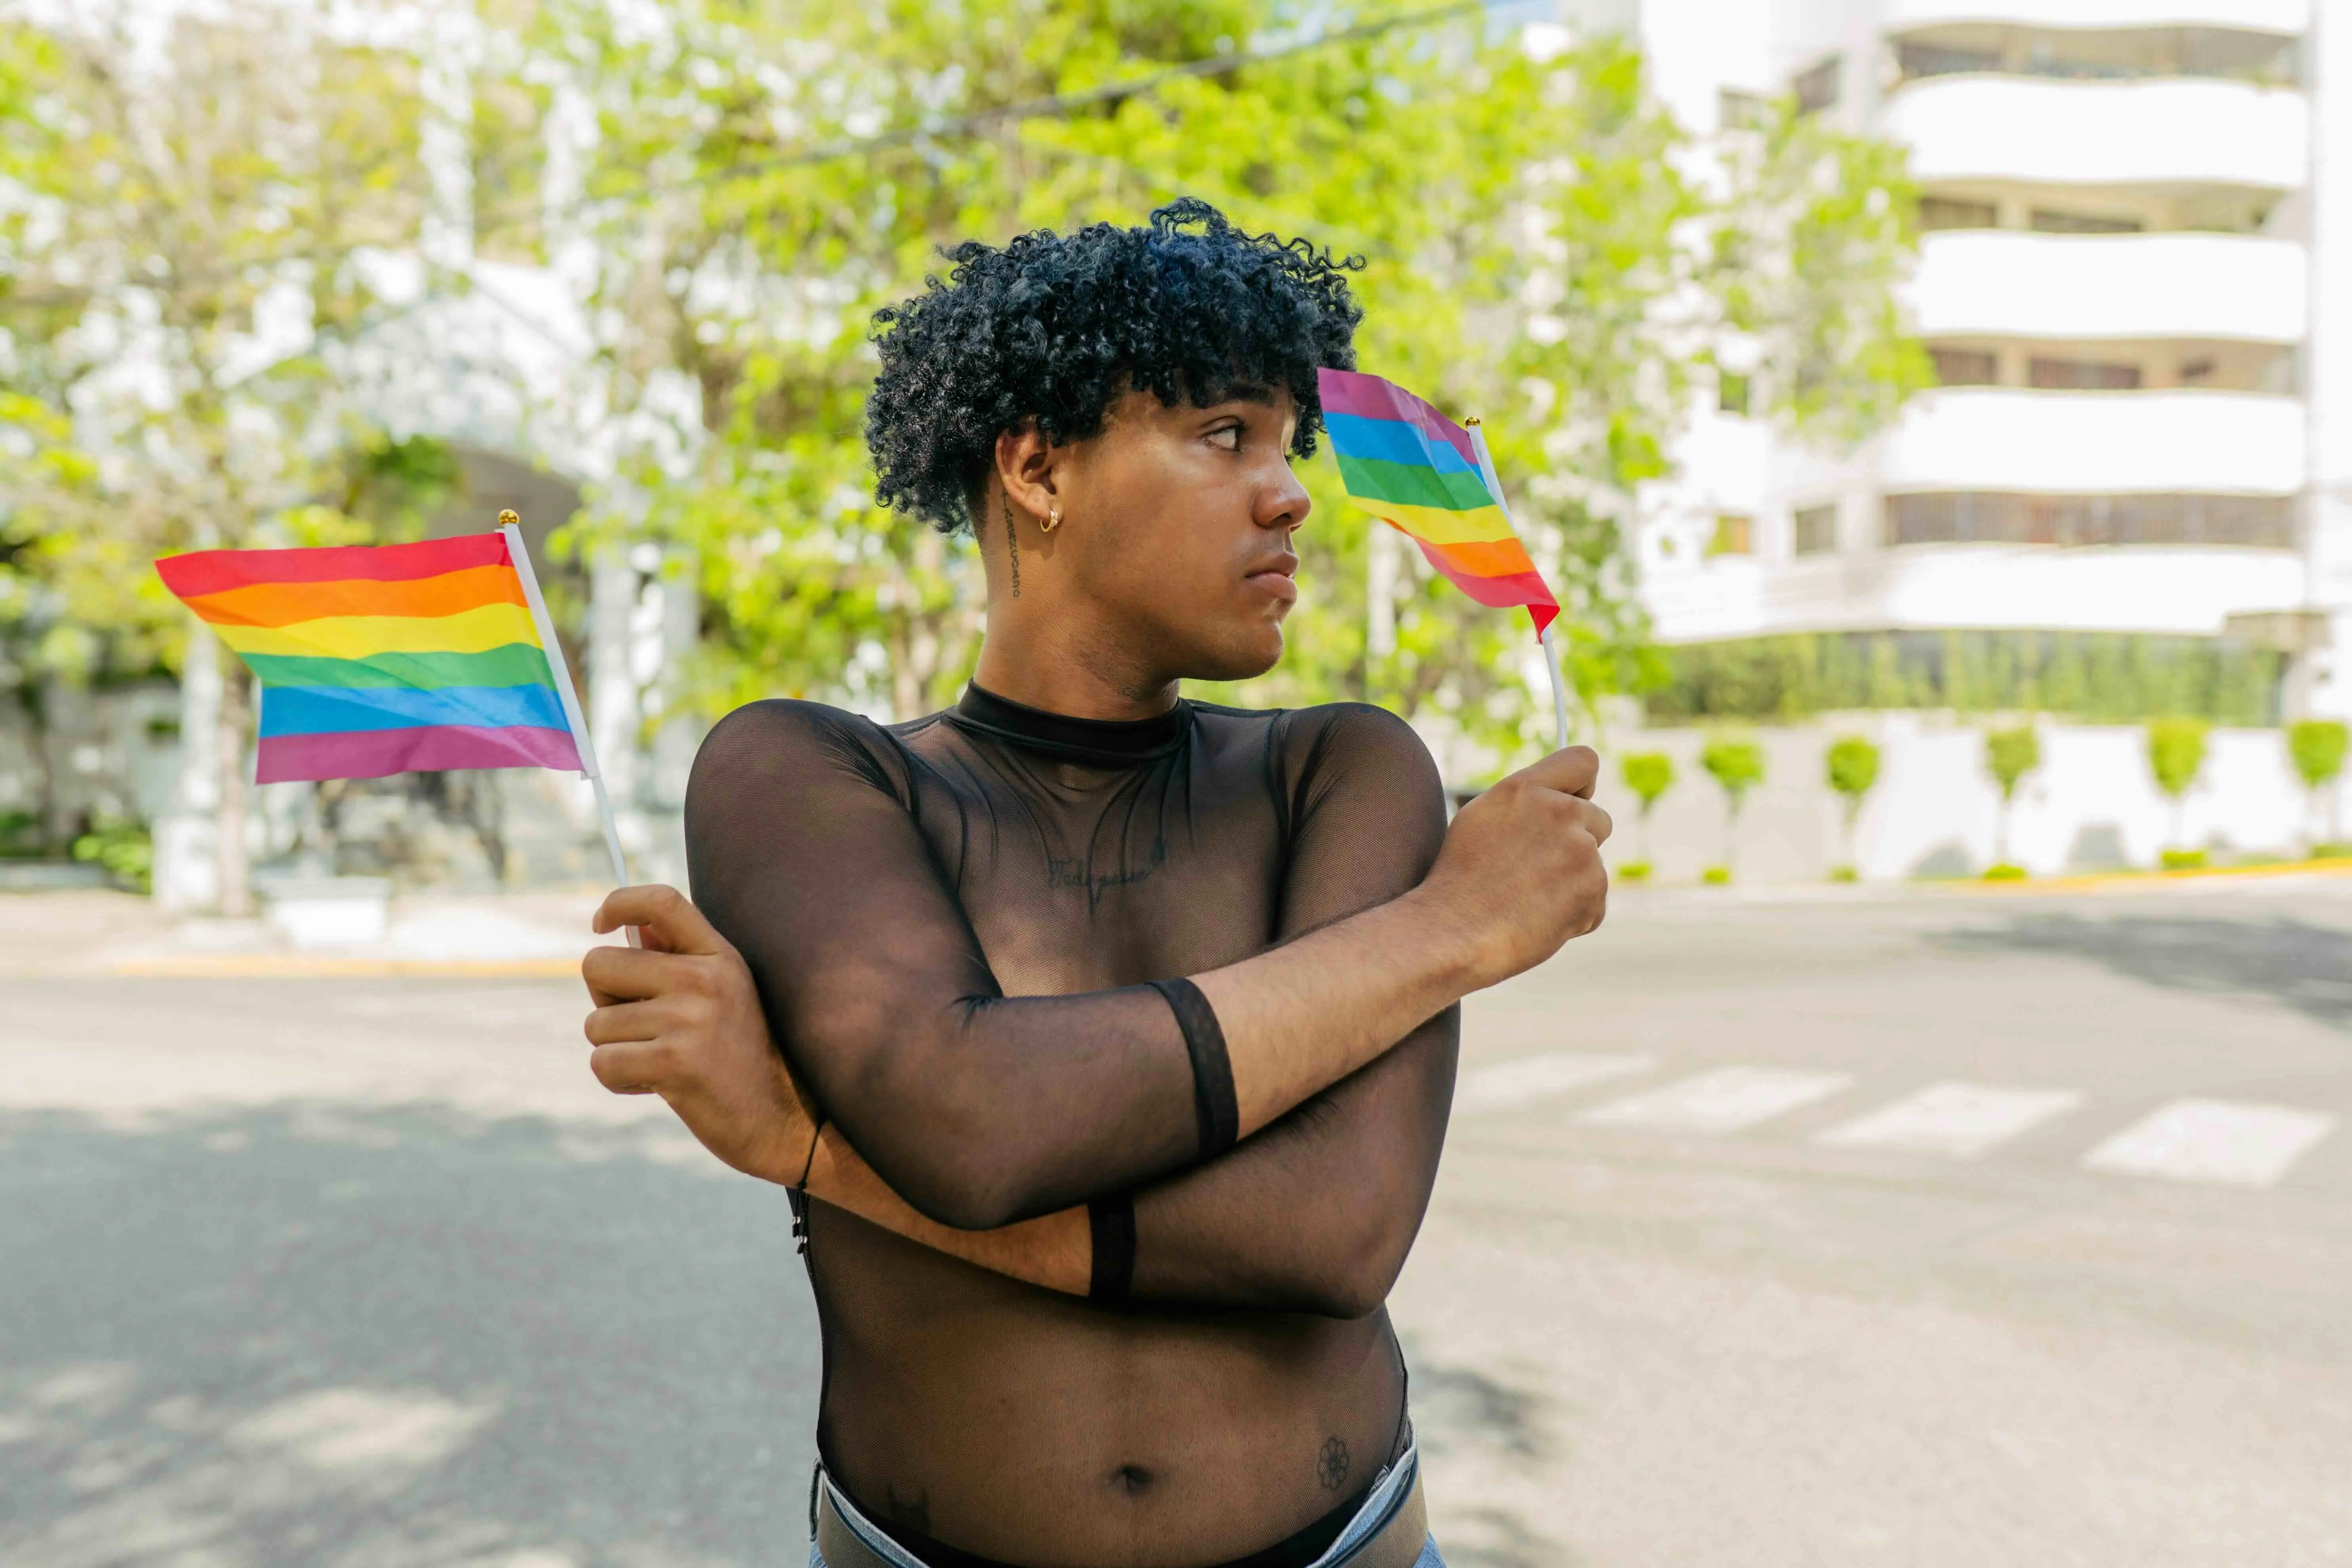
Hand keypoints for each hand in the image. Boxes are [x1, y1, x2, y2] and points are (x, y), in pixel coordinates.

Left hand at [582, 885, 818, 1184]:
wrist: (784, 1121)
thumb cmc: (743, 1057)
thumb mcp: (725, 994)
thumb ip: (677, 957)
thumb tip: (628, 928)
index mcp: (719, 955)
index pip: (661, 902)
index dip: (619, 903)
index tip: (601, 923)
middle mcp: (705, 978)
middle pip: (599, 964)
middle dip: (605, 1002)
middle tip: (644, 1028)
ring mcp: (690, 1018)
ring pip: (596, 1024)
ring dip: (617, 1050)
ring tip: (662, 1063)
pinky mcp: (674, 1062)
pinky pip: (604, 1062)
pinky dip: (620, 1081)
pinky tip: (659, 1086)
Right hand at [1417, 746, 1610, 984]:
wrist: (1455, 932)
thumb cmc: (1459, 881)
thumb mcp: (1481, 820)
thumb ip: (1526, 802)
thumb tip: (1562, 798)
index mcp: (1526, 789)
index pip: (1582, 761)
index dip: (1584, 784)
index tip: (1577, 801)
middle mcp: (1560, 811)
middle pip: (1597, 818)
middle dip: (1577, 841)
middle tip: (1536, 870)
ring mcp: (1582, 850)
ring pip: (1593, 864)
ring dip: (1572, 882)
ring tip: (1527, 900)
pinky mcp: (1594, 888)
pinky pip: (1595, 901)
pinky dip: (1575, 914)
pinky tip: (1537, 920)